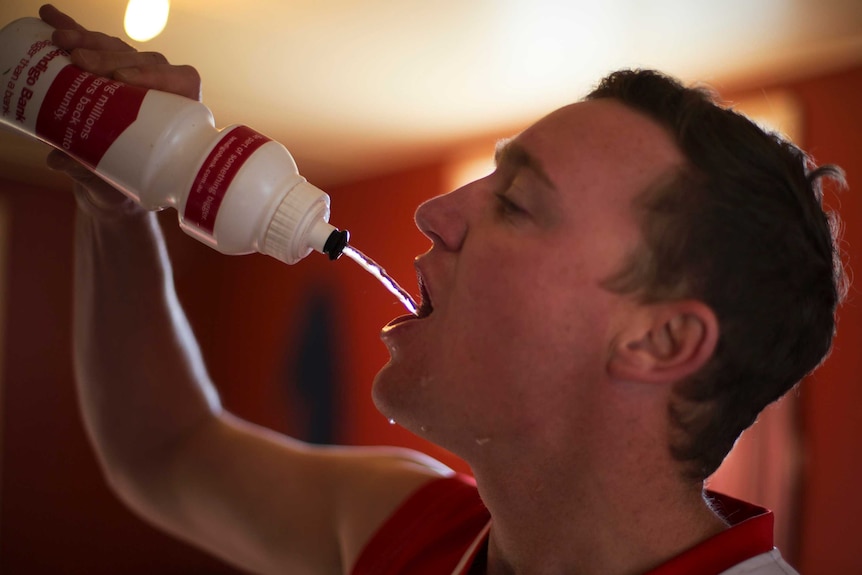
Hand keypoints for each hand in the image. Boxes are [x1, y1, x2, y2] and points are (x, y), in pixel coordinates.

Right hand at [39, 4, 201, 214]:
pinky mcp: (108, 72)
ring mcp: (135, 79)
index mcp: (180, 117)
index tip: (123, 79)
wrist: (115, 187)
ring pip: (119, 49)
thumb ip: (93, 173)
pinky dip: (73, 31)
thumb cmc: (127, 188)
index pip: (181, 82)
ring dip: (89, 41)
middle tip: (80, 62)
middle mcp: (162, 92)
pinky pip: (93, 47)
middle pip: (145, 61)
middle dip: (111, 56)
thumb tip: (60, 158)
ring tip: (59, 40)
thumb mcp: (114, 185)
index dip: (157, 76)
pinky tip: (50, 18)